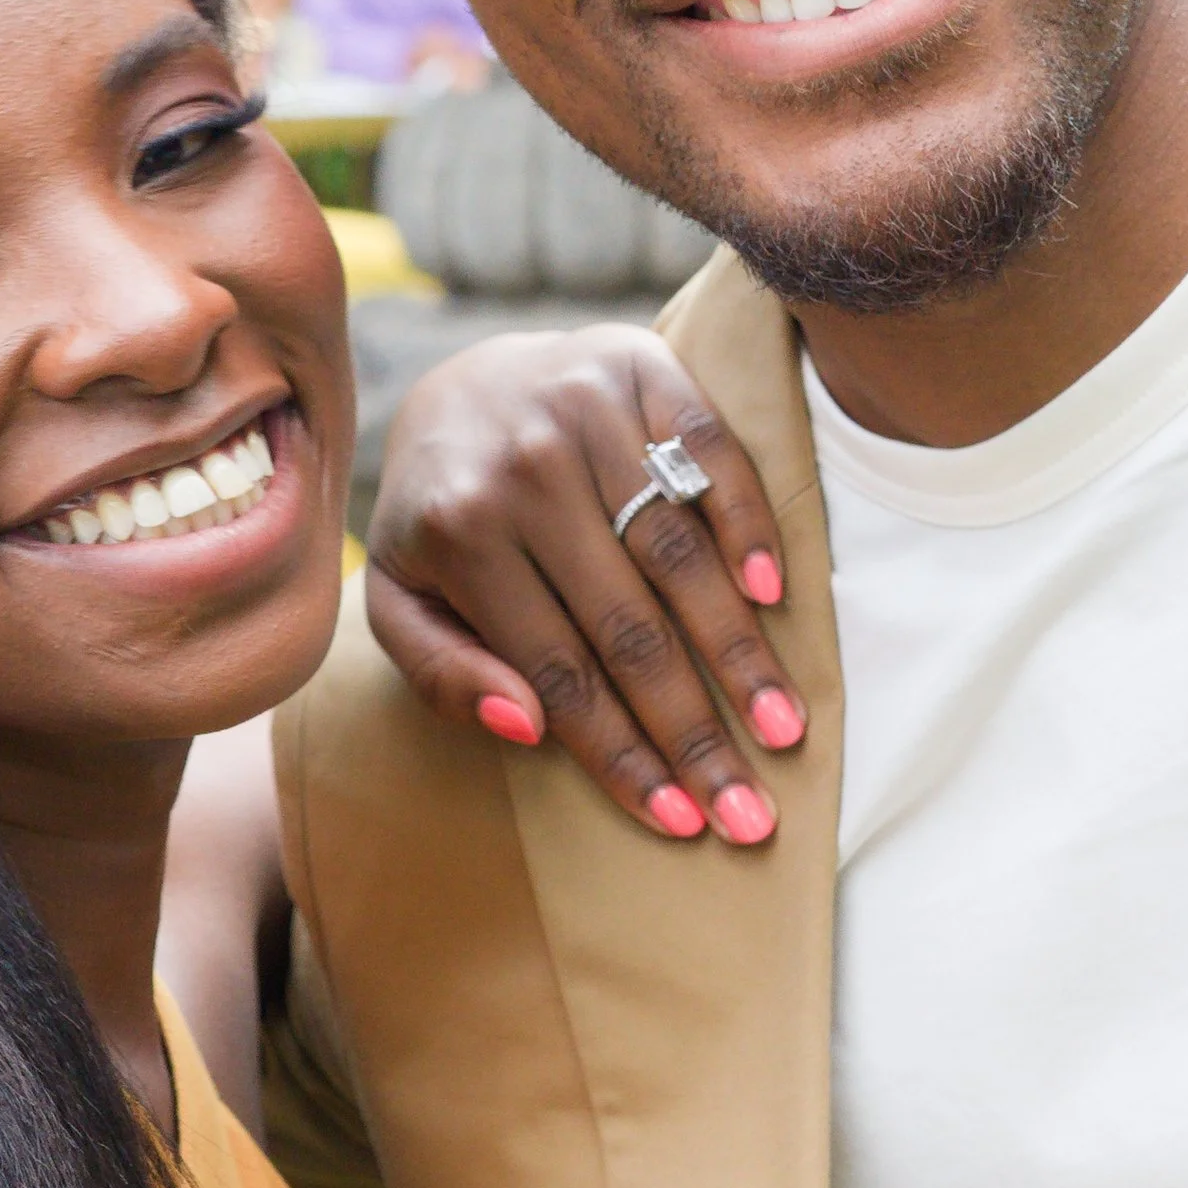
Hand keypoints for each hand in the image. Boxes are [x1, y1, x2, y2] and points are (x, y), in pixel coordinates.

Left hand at [365, 326, 802, 846]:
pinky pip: (709, 450)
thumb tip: (525, 726)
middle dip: (696, 730)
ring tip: (785, 727)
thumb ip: (440, 670)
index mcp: (457, 533)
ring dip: (737, 649)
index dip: (623, 755)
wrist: (461, 382)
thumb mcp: (402, 596)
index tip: (681, 821)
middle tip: (754, 809)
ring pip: (676, 551)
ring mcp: (583, 411)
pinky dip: (744, 521)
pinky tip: (771, 594)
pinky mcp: (639, 366)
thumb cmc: (439, 516)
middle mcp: (521, 469)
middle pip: (627, 627)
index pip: (558, 672)